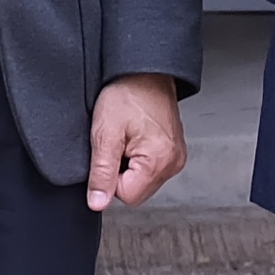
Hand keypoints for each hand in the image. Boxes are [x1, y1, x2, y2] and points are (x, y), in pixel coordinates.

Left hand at [86, 76, 186, 214]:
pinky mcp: (174, 152)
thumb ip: (101, 173)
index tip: (110, 152)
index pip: (126, 196)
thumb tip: (98, 202)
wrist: (144, 71)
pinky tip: (136, 138)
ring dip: (129, 166)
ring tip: (127, 138)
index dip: (110, 178)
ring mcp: (176, 158)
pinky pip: (151, 169)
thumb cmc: (127, 94)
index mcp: (159, 161)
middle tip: (118, 143)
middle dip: (120, 172)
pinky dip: (139, 159)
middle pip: (136, 191)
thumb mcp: (105, 133)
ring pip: (142, 181)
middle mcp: (173, 163)